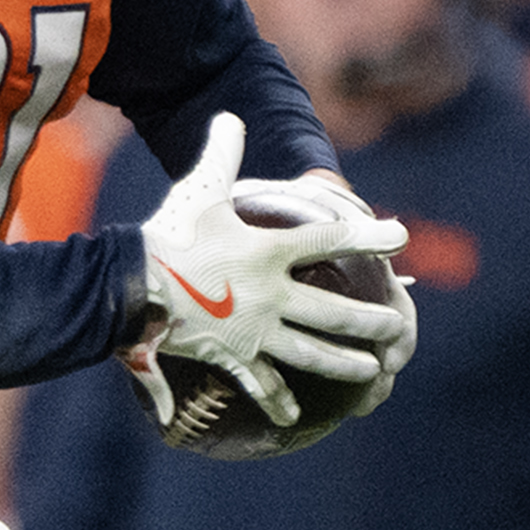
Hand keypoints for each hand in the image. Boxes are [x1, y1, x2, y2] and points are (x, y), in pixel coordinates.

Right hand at [136, 116, 411, 424]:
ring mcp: (254, 330)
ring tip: (373, 370)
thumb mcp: (197, 190)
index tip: (401, 236)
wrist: (128, 285)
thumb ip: (221, 154)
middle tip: (399, 326)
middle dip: (373, 321)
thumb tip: (230, 115)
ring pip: (312, 352)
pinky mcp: (231, 356)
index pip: (331, 240)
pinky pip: (260, 383)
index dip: (370, 235)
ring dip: (346, 362)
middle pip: (335, 311)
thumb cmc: (167, 235)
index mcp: (269, 251)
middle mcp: (271, 294)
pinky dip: (278, 399)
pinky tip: (295, 415)